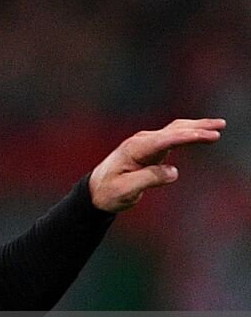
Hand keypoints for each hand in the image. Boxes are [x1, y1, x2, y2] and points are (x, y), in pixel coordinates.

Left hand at [88, 118, 224, 212]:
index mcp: (135, 149)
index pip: (166, 140)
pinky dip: (189, 131)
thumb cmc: (109, 191)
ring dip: (197, 126)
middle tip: (220, 127)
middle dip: (198, 128)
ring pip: (175, 130)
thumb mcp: (126, 190)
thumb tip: (174, 171)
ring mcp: (147, 143)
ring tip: (219, 125)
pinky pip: (173, 136)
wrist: (96, 190)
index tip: (208, 135)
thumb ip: (149, 179)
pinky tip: (202, 130)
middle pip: (174, 131)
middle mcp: (142, 142)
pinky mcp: (151, 148)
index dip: (188, 137)